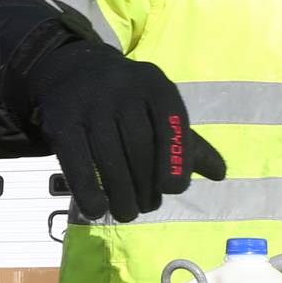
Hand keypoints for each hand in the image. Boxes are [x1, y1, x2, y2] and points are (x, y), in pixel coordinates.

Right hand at [25, 40, 225, 221]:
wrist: (73, 69)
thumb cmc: (129, 100)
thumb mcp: (160, 110)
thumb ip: (187, 143)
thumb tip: (221, 174)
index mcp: (156, 86)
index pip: (171, 124)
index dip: (175, 160)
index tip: (173, 190)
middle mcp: (124, 90)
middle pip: (139, 145)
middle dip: (145, 183)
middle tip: (147, 207)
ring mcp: (90, 103)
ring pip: (108, 156)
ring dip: (120, 192)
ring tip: (127, 213)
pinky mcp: (61, 119)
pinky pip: (76, 160)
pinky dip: (88, 189)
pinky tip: (97, 210)